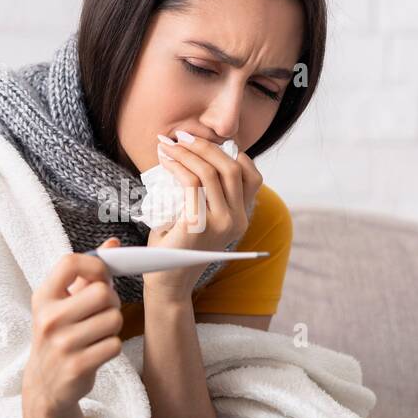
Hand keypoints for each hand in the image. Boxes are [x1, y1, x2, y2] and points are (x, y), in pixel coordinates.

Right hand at [23, 237, 124, 415]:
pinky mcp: (77, 366)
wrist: (45, 384)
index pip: (70, 262)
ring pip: (113, 319)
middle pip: (103, 292)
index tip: (101, 277)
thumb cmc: (58, 335)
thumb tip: (112, 244)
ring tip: (97, 333)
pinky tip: (96, 351)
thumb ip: (85, 274)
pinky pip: (114, 344)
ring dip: (113, 326)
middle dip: (112, 301)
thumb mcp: (61, 303)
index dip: (96, 266)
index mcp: (44, 297)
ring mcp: (63, 344)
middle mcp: (50, 318)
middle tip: (103, 312)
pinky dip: (111, 347)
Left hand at [144, 132, 262, 299]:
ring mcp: (220, 224)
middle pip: (230, 168)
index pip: (252, 176)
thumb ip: (209, 195)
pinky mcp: (198, 225)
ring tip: (169, 145)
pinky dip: (177, 166)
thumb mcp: (203, 217)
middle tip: (183, 136)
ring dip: (187, 152)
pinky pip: (190, 184)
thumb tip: (200, 156)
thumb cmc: (179, 246)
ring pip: (210, 173)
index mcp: (243, 218)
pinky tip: (165, 160)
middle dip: (206, 146)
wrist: (167, 281)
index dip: (233, 153)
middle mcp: (238, 221)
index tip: (207, 143)